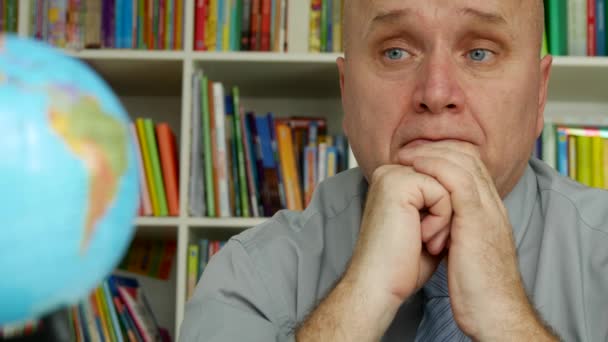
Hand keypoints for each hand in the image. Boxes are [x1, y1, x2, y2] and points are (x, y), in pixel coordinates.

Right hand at [346, 165, 452, 311]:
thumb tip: (469, 187)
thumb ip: (442, 201)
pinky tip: (421, 237)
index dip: (449, 209)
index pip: (443, 178)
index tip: (428, 237)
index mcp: (395, 178)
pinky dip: (441, 220)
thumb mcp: (429, 225)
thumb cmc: (403, 264)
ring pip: (447, 186)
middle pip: (447, 179)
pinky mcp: (398, 184)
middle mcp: (391, 172)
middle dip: (448, 212)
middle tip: (429, 240)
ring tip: (426, 240)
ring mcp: (392, 175)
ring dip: (446, 218)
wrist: (381, 285)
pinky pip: (442, 193)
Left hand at [398, 141, 549, 339]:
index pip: (471, 166)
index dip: (442, 156)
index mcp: (490, 211)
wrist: (494, 312)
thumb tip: (431, 221)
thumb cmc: (477, 288)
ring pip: (465, 162)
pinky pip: (459, 181)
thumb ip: (454, 230)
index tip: (415, 159)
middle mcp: (493, 205)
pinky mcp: (478, 220)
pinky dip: (435, 169)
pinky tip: (415, 169)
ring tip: (406, 156)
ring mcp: (488, 210)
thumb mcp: (465, 250)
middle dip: (436, 148)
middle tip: (407, 151)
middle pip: (469, 157)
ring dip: (431, 154)